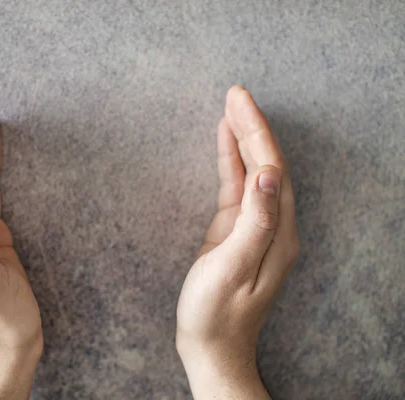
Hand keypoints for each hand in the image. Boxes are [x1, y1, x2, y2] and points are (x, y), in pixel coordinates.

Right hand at [176, 86, 298, 398]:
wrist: (210, 344)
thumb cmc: (216, 312)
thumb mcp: (233, 267)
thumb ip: (254, 221)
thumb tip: (267, 173)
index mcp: (277, 231)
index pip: (271, 168)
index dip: (256, 131)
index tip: (238, 100)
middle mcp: (273, 224)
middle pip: (266, 163)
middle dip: (251, 126)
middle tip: (234, 92)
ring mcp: (255, 226)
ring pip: (253, 171)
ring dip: (242, 138)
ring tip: (229, 107)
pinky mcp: (236, 230)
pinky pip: (237, 187)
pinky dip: (231, 161)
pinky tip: (224, 143)